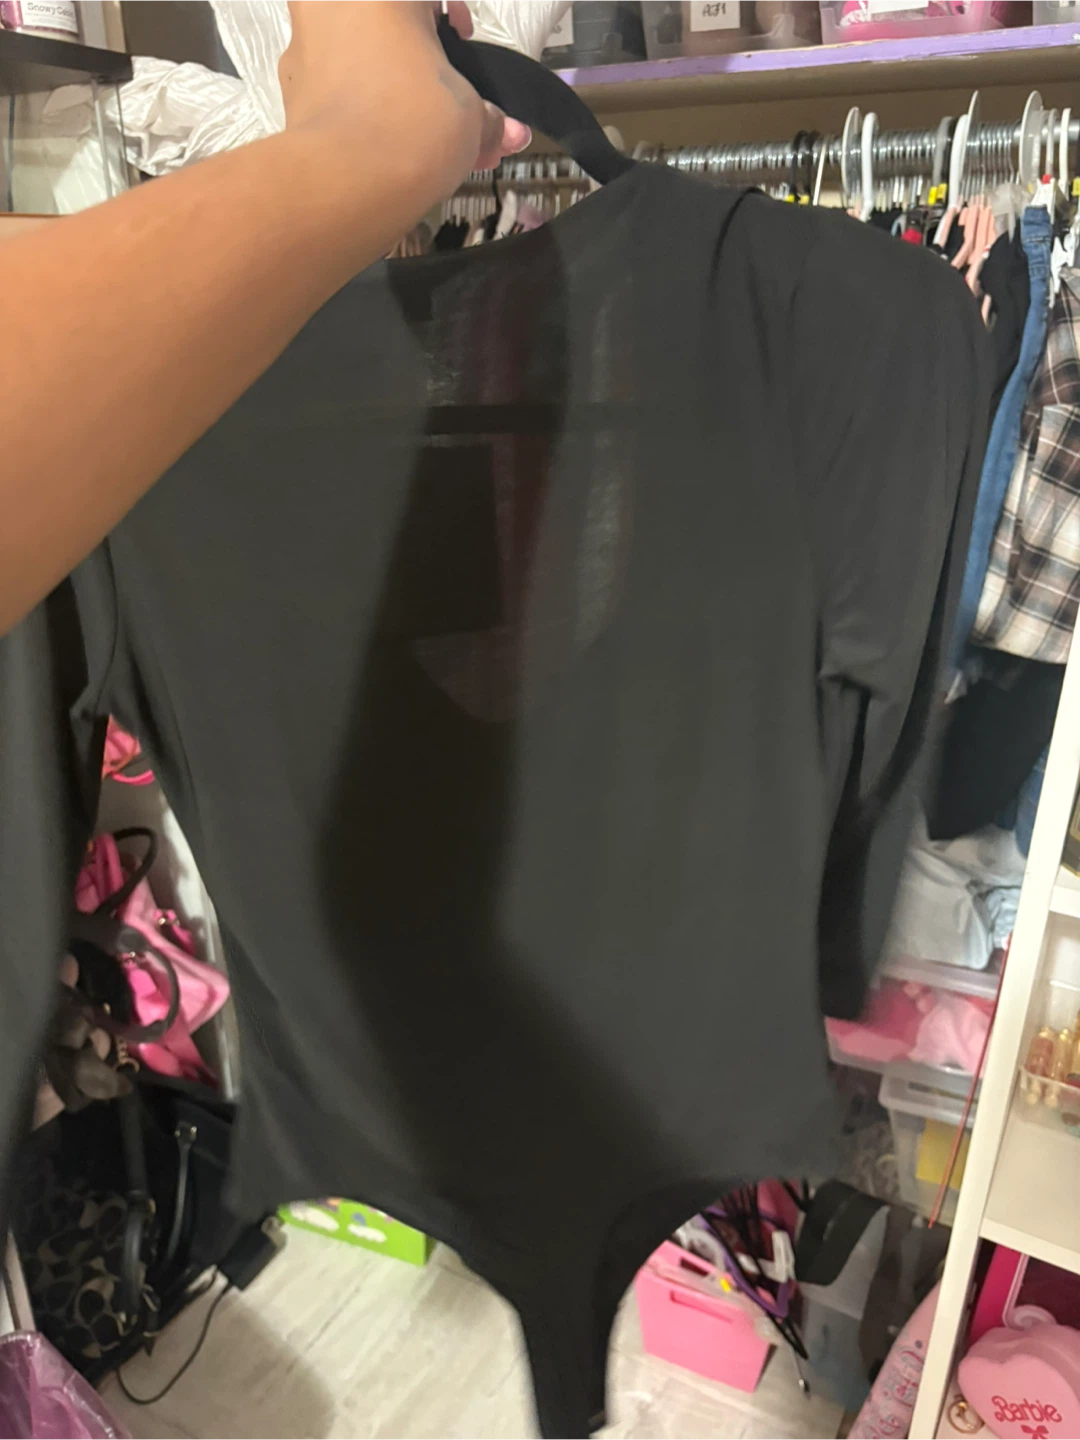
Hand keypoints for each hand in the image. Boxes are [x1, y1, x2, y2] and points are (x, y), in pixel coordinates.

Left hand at [281, 0, 530, 212]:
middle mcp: (332, 3)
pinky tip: (394, 152)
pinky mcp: (291, 94)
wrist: (345, 182)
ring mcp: (304, 46)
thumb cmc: (415, 124)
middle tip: (449, 104)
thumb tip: (505, 131)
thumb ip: (488, 116)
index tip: (460, 41)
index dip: (452, 14)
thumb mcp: (471, 115)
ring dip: (398, 96)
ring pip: (363, 62)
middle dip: (427, 69)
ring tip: (431, 145)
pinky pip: (340, 93)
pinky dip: (367, 114)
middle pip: (389, 28)